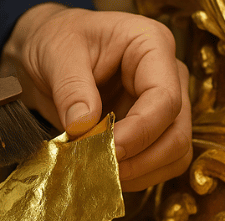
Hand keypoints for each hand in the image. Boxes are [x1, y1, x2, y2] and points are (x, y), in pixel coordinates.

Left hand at [0, 5, 191, 191]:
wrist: (47, 49)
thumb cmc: (57, 40)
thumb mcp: (56, 54)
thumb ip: (71, 89)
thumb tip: (84, 128)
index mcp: (151, 46)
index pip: (165, 98)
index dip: (140, 132)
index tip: (108, 149)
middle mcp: (168, 76)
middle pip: (177, 133)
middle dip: (141, 159)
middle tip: (101, 168)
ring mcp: (163, 106)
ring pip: (174, 154)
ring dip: (140, 173)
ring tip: (100, 172)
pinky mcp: (151, 130)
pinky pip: (158, 164)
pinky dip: (135, 176)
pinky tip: (105, 172)